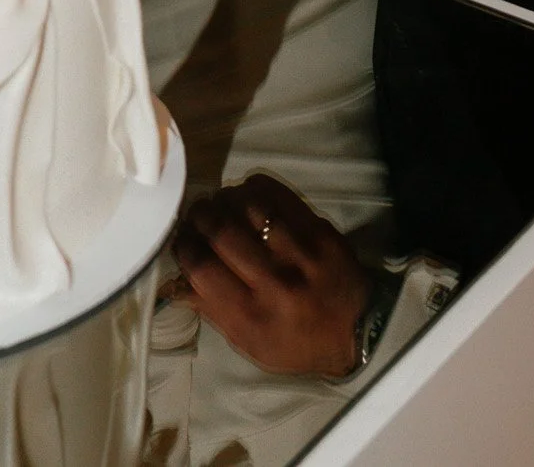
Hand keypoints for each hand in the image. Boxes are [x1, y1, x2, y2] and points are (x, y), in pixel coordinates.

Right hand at [171, 175, 372, 375]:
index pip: (202, 269)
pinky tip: (247, 196)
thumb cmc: (296, 342)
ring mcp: (300, 253)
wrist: (356, 329)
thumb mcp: (251, 344)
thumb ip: (213, 311)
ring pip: (248, 207)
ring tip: (221, 203)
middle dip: (200, 216)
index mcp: (252, 317)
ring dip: (225, 199)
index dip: (184, 246)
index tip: (182, 239)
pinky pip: (278, 195)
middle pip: (221, 231)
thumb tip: (177, 280)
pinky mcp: (319, 230)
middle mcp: (275, 283)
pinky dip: (254, 189)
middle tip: (197, 215)